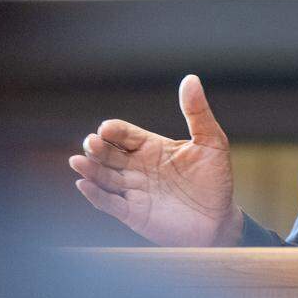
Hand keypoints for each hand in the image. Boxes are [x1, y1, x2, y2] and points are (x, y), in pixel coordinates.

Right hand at [68, 74, 242, 246]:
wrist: (219, 219)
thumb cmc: (215, 179)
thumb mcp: (211, 141)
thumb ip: (198, 112)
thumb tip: (191, 79)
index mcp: (153, 147)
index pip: (126, 134)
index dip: (115, 130)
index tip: (107, 128)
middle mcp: (139, 167)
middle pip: (110, 154)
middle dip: (98, 148)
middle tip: (92, 143)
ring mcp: (135, 191)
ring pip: (105, 177)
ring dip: (91, 170)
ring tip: (78, 162)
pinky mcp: (134, 214)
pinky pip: (110, 203)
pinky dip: (96, 195)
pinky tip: (85, 185)